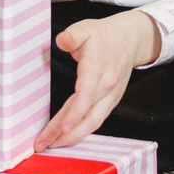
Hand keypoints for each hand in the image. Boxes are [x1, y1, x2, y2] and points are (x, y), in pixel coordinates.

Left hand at [38, 10, 160, 150]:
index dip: (74, 113)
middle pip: (86, 115)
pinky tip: (66, 137)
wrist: (132, 38)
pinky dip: (81, 132)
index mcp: (98, 66)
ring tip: (51, 145)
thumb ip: (73, 35)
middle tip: (41, 144)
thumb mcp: (86, 28)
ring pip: (93, 122)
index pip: (86, 94)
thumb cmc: (104, 35)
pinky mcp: (112, 101)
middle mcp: (107, 85)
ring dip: (73, 137)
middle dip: (64, 133)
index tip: (62, 128)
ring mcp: (111, 95)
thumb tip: (61, 40)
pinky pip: (96, 120)